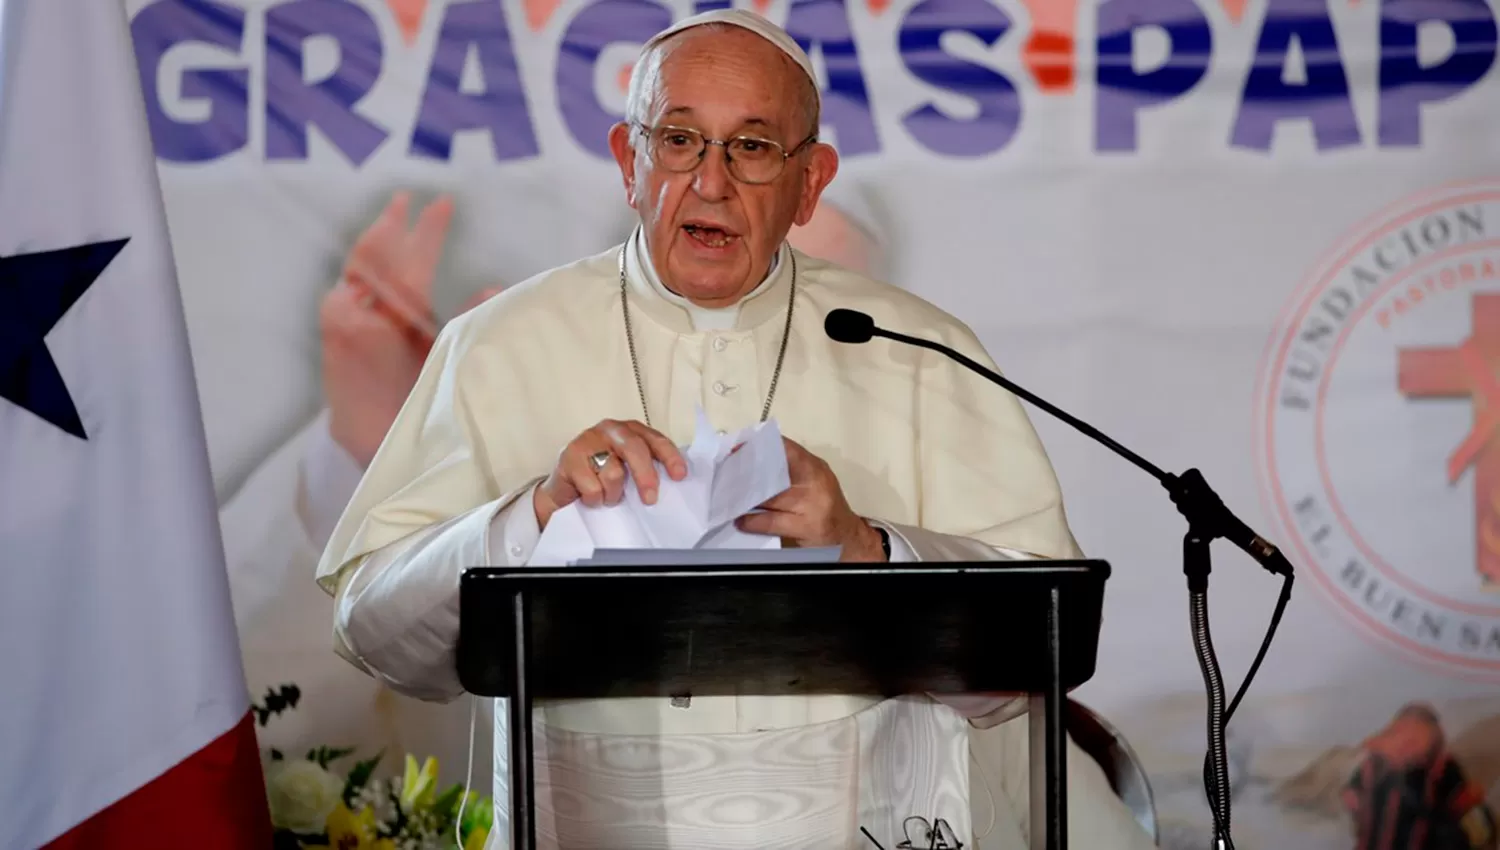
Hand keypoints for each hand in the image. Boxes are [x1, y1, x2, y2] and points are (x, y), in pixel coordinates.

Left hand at [321, 192, 464, 467]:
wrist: (361, 443)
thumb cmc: (410, 407)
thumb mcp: (445, 367)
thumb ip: (465, 325)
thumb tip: (492, 288)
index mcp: (384, 320)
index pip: (408, 262)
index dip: (428, 232)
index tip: (444, 204)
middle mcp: (355, 310)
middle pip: (373, 254)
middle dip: (394, 223)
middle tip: (410, 197)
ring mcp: (338, 315)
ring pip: (358, 263)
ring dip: (378, 238)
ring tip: (395, 215)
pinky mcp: (331, 324)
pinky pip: (351, 278)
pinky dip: (366, 260)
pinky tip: (379, 255)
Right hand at [533, 419, 688, 530]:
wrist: (563, 492)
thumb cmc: (600, 480)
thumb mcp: (628, 472)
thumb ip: (647, 470)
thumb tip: (672, 486)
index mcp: (631, 431)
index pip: (656, 440)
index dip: (670, 457)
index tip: (679, 475)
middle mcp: (611, 430)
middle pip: (635, 449)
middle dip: (645, 476)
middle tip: (650, 499)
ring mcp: (589, 440)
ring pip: (613, 472)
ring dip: (613, 494)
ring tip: (607, 496)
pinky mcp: (570, 456)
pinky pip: (593, 487)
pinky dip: (594, 499)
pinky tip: (589, 496)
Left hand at [734, 437, 885, 561]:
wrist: (847, 536)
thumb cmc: (825, 506)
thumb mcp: (814, 481)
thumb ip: (790, 470)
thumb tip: (752, 462)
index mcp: (814, 467)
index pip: (786, 449)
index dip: (759, 448)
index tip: (738, 450)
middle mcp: (814, 482)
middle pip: (774, 472)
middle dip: (748, 473)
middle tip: (727, 474)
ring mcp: (810, 505)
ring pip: (770, 497)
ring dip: (746, 498)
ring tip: (729, 497)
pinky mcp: (805, 527)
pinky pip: (771, 522)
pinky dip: (753, 521)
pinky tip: (741, 521)